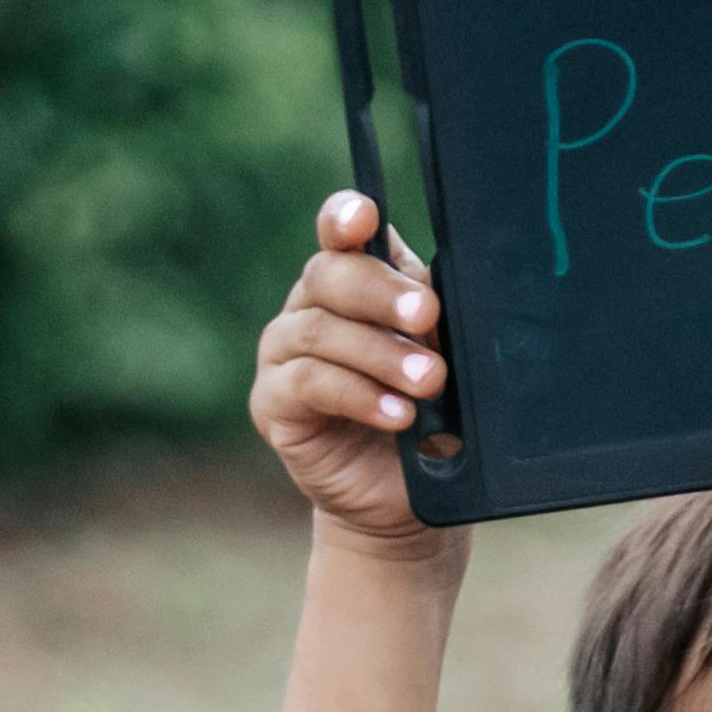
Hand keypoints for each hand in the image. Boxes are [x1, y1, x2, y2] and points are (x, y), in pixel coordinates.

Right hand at [249, 192, 457, 542]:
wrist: (402, 497)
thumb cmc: (425, 418)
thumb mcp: (438, 362)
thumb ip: (429, 324)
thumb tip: (437, 296)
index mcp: (350, 284)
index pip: (339, 235)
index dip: (345, 217)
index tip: (367, 214)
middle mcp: (309, 308)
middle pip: (329, 275)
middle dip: (381, 292)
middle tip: (427, 315)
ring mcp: (283, 354)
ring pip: (320, 331)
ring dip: (380, 354)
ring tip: (428, 382)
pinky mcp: (272, 403)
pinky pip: (309, 384)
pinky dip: (358, 395)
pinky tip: (396, 414)